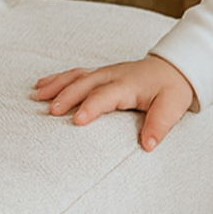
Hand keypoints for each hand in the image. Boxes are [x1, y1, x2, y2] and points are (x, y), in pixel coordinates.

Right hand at [32, 54, 194, 151]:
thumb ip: (159, 126)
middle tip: (50, 112)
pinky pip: (75, 74)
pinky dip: (57, 79)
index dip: (91, 106)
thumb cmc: (172, 89)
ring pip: (76, 76)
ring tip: (37, 97)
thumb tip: (147, 145)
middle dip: (67, 96)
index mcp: (128, 85)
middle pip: (85, 84)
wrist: (175, 67)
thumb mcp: (172, 108)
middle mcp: (112, 76)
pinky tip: (40, 86)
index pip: (106, 95)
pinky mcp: (100, 74)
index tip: (77, 120)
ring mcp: (104, 73)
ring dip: (56, 86)